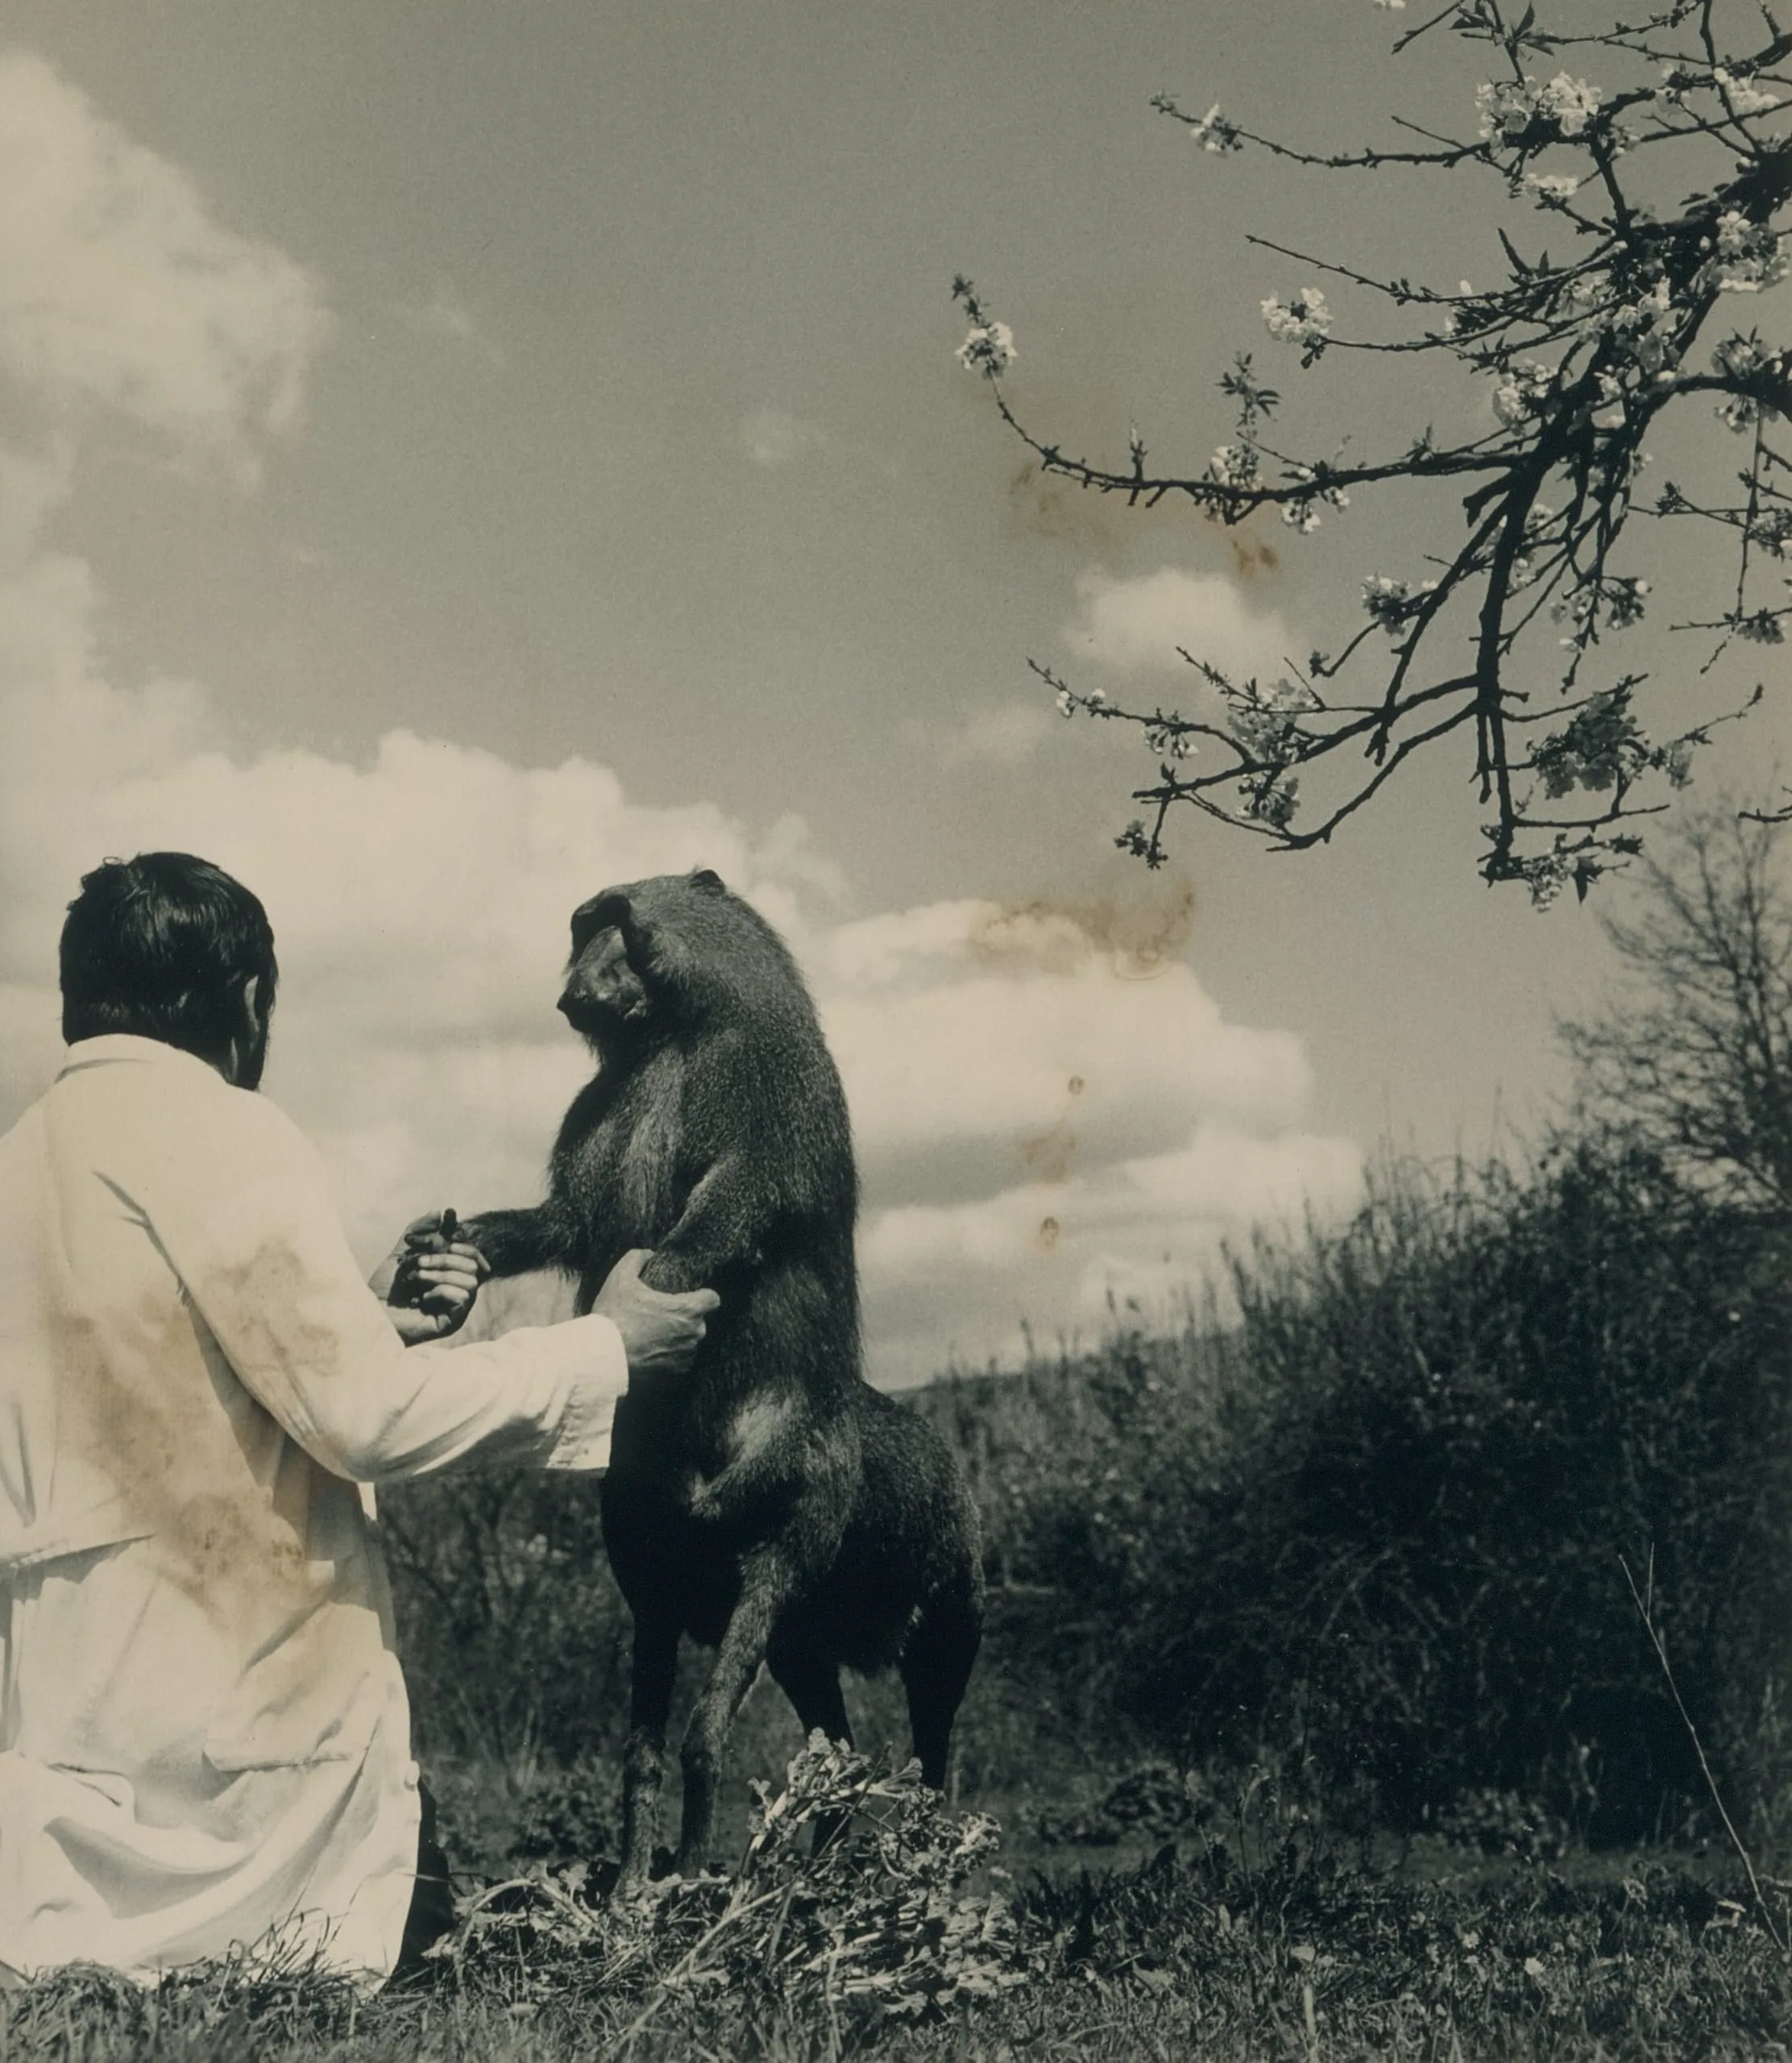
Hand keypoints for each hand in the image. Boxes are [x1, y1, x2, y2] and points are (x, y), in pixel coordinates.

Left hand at [371, 1210, 491, 1345]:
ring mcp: (458, 1309)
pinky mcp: (453, 1322)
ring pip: (470, 1281)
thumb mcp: (402, 1254)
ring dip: (441, 1274)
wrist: (370, 1314)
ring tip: (418, 1278)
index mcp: (451, 1276)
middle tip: (419, 1262)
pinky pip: (462, 1298)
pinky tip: (422, 1298)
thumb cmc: (384, 1289)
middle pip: (474, 1265)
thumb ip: (421, 1233)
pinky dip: (441, 1291)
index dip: (460, 1244)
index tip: (440, 1240)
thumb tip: (440, 1212)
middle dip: (445, 1259)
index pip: (473, 1255)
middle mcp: (459, 1291)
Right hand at [593, 1248, 719, 1378]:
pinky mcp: (675, 1374)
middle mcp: (693, 1334)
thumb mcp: (620, 1278)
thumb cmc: (614, 1317)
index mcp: (687, 1310)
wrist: (601, 1359)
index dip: (703, 1295)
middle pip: (699, 1321)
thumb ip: (637, 1259)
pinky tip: (651, 1350)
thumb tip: (648, 1253)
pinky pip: (679, 1360)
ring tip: (654, 1334)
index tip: (690, 1295)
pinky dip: (669, 1355)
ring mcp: (685, 1356)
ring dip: (678, 1337)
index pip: (713, 1299)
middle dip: (686, 1317)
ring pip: (689, 1341)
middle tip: (662, 1314)